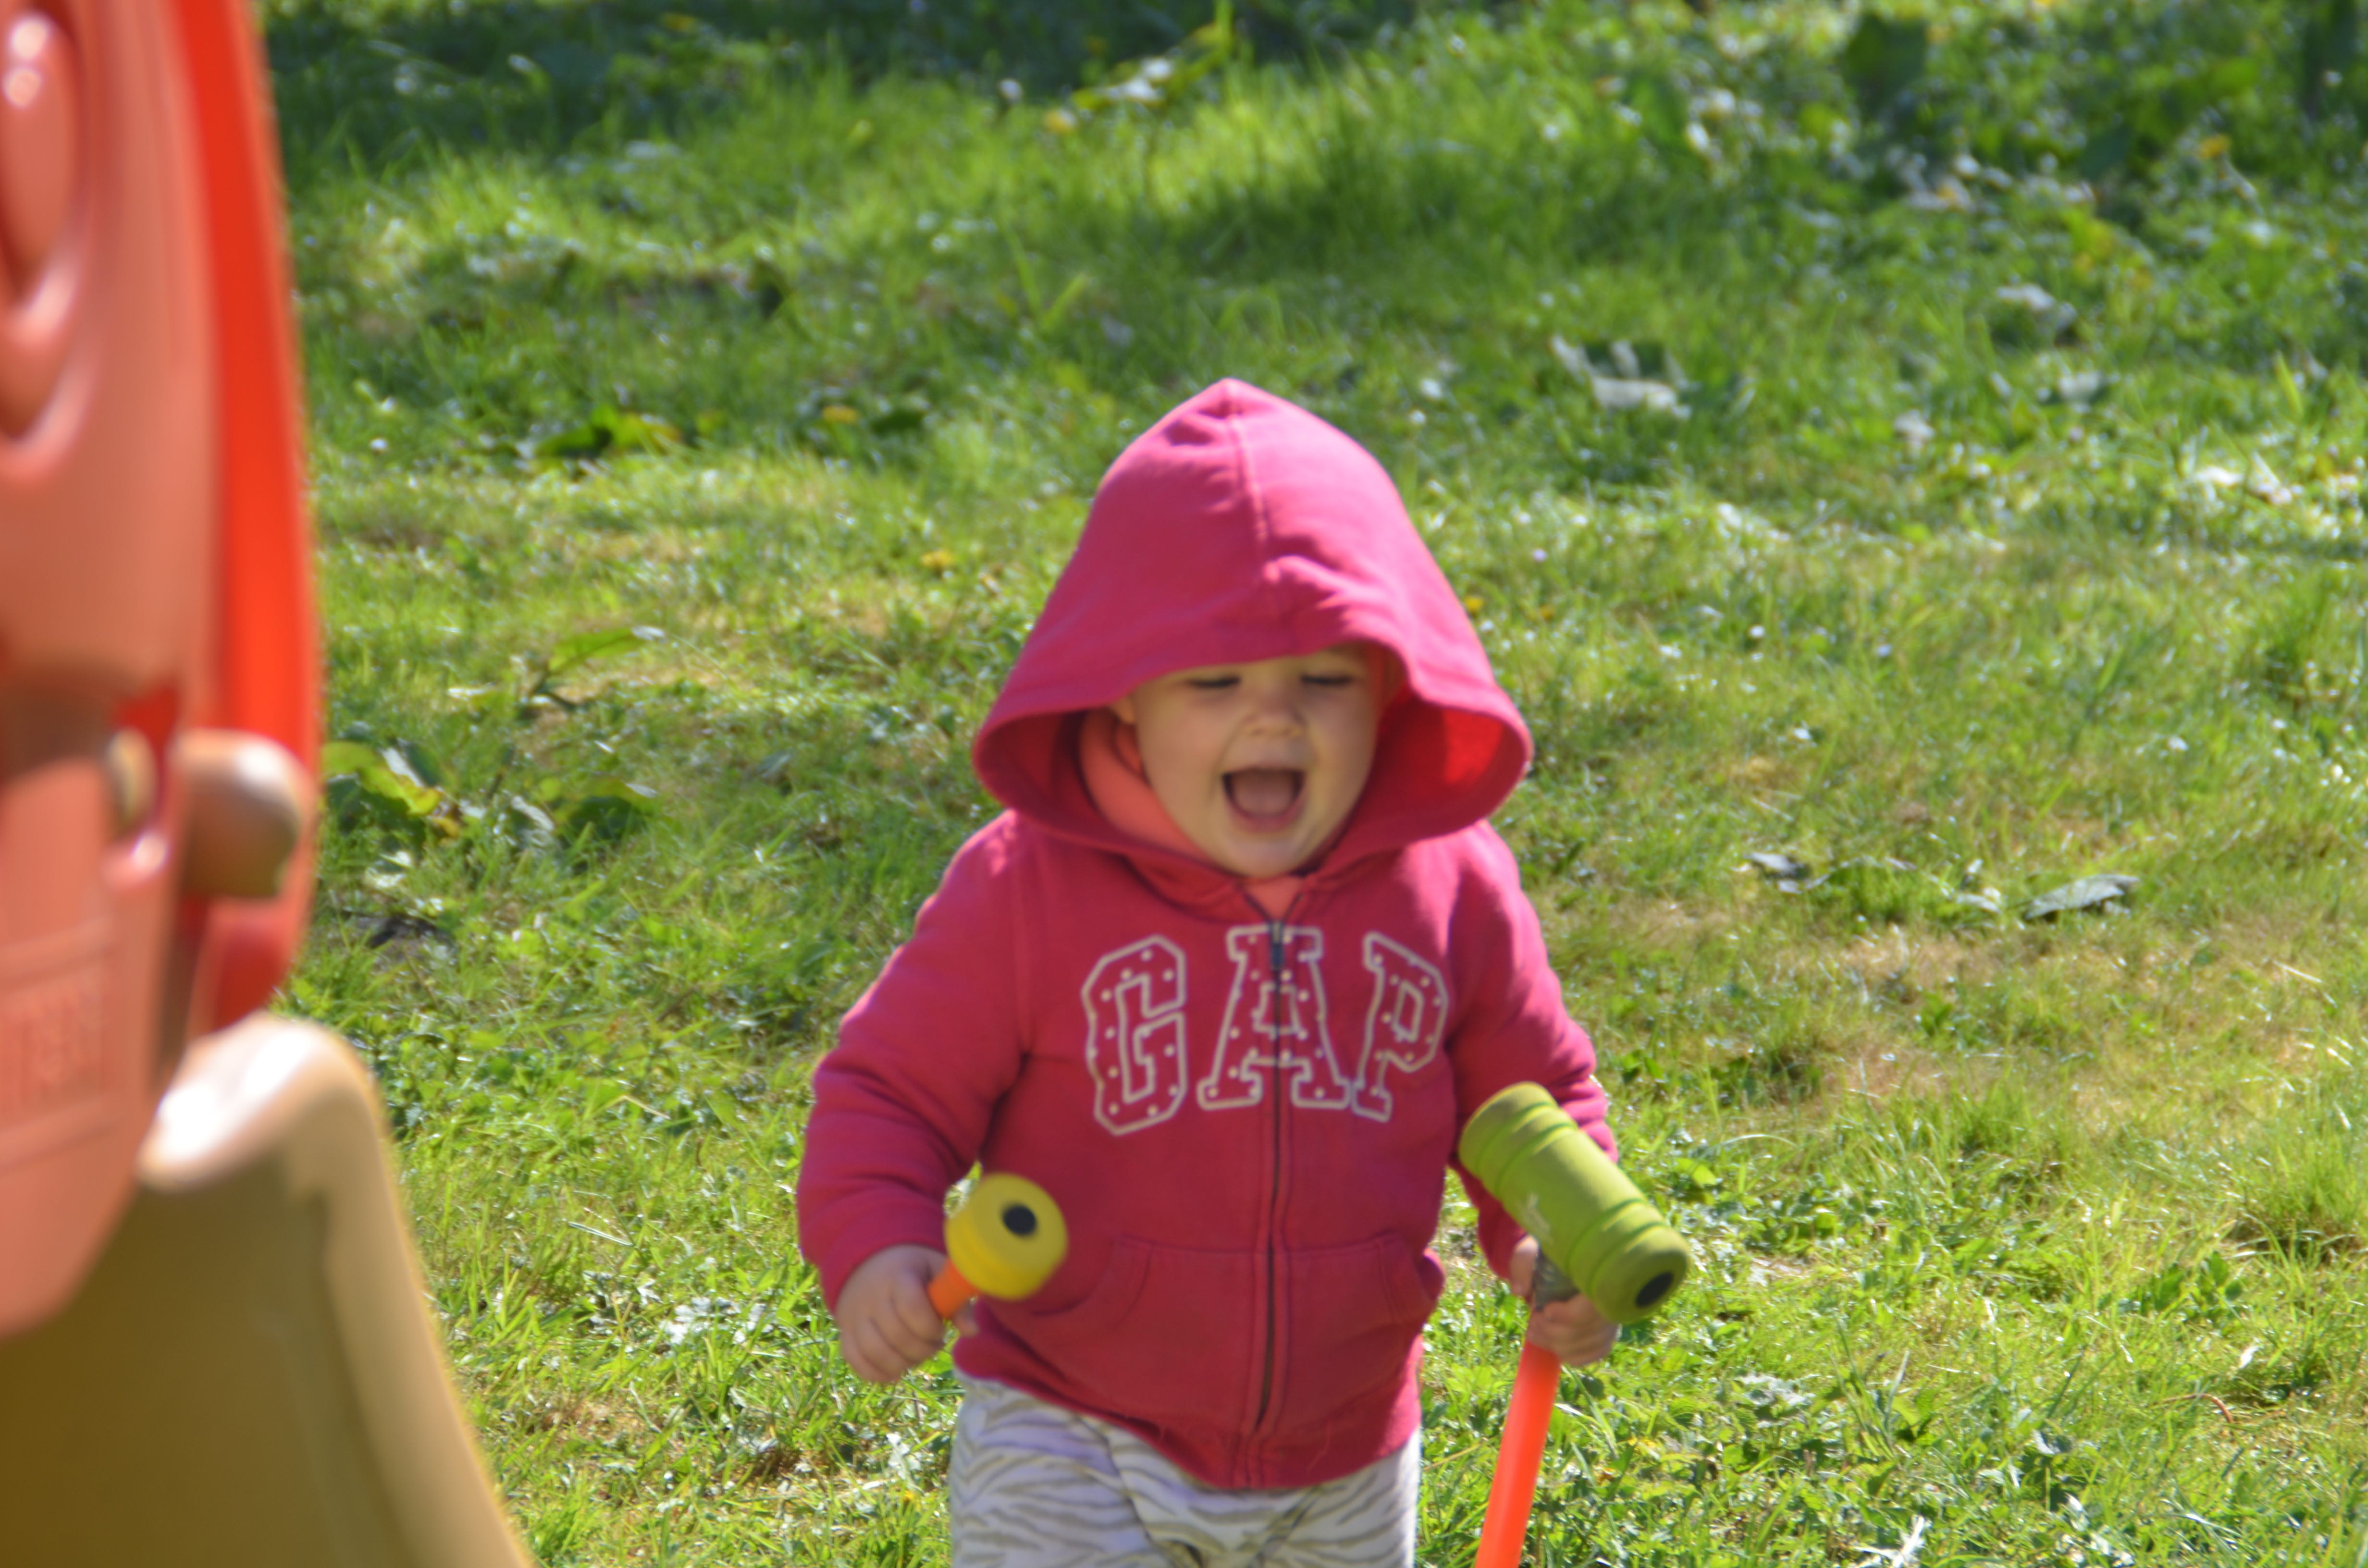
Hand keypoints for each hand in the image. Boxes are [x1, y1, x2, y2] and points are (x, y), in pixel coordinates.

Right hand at [834, 1245, 952, 1383]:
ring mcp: (855, 1315)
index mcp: (898, 1276)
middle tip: (933, 1345)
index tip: (941, 1330)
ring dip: (901, 1364)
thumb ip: (956, 1300)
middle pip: (896, 1335)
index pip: (912, 1308)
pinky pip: (855, 1359)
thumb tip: (972, 1332)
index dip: (931, 1328)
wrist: (869, 1261)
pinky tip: (894, 1371)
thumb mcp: (937, 1271)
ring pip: (874, 1352)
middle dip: (922, 1350)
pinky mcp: (846, 1331)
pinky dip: (875, 1373)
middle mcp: (872, 1296)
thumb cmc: (913, 1268)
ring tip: (915, 1356)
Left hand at [1505, 1236, 1618, 1367]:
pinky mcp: (1608, 1333)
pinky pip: (1594, 1353)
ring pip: (1590, 1344)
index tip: (1545, 1310)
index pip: (1593, 1306)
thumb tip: (1520, 1291)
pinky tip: (1554, 1345)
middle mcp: (1613, 1298)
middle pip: (1589, 1329)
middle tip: (1532, 1322)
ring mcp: (1612, 1318)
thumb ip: (1523, 1265)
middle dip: (1553, 1332)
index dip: (1569, 1315)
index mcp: (1598, 1272)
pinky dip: (1572, 1354)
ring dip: (1557, 1345)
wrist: (1561, 1261)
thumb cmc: (1546, 1255)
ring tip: (1535, 1332)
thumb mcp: (1531, 1251)